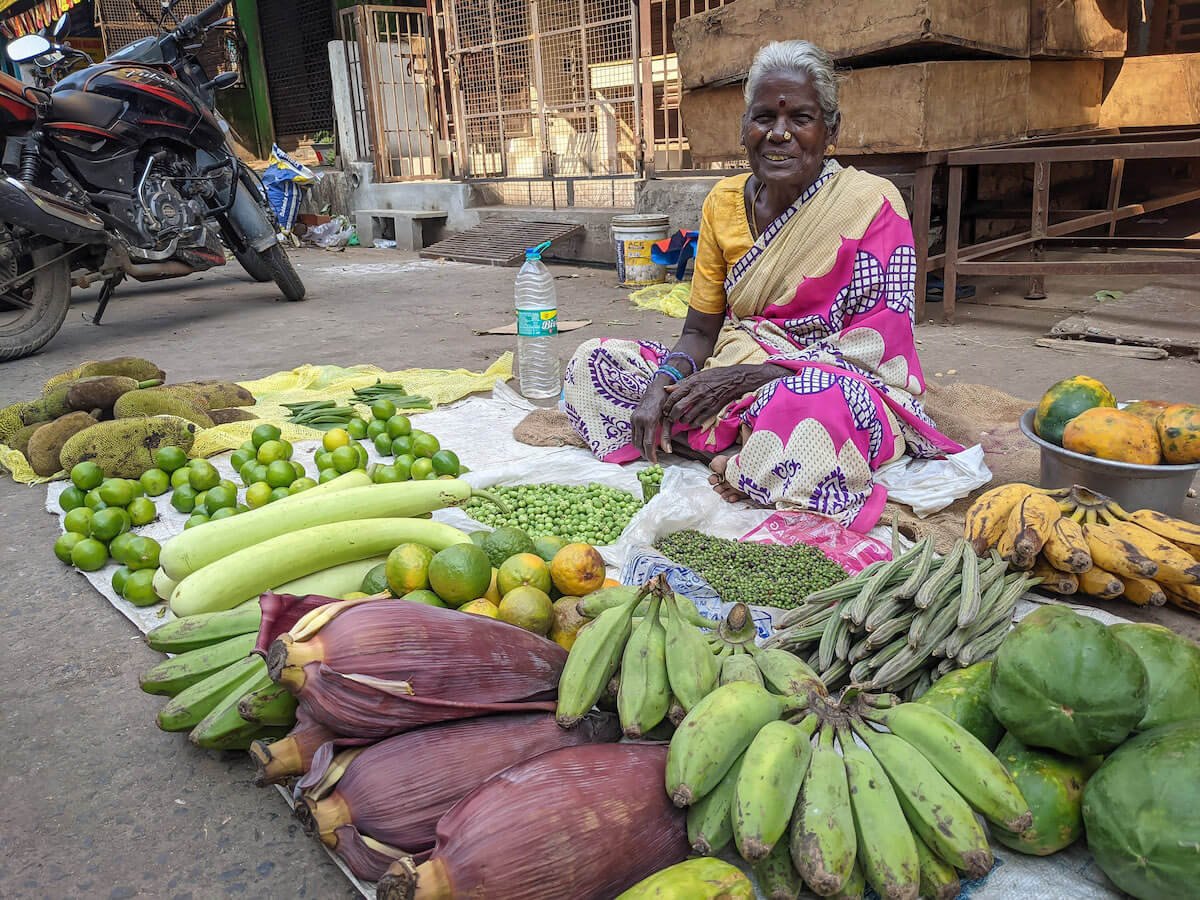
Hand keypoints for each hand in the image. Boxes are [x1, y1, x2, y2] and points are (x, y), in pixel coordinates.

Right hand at [631, 380, 670, 461]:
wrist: (657, 388)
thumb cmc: (666, 402)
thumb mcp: (668, 419)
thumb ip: (666, 435)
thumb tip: (668, 451)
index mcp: (649, 420)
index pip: (647, 443)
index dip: (651, 454)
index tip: (654, 462)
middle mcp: (638, 420)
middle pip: (639, 444)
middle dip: (645, 454)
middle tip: (652, 460)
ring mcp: (634, 419)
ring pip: (634, 440)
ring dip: (641, 449)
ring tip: (649, 454)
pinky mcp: (632, 418)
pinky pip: (634, 434)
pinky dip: (639, 441)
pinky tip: (646, 444)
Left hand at [662, 365, 777, 429]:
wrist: (733, 380)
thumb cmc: (714, 376)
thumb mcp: (697, 375)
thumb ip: (681, 383)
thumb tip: (667, 388)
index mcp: (692, 383)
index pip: (674, 395)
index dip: (667, 404)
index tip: (665, 409)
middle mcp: (697, 393)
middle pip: (678, 408)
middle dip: (671, 415)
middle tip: (670, 418)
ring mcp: (705, 403)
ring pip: (687, 417)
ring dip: (681, 421)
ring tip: (680, 420)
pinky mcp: (712, 410)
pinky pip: (698, 421)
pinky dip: (692, 424)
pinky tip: (691, 422)